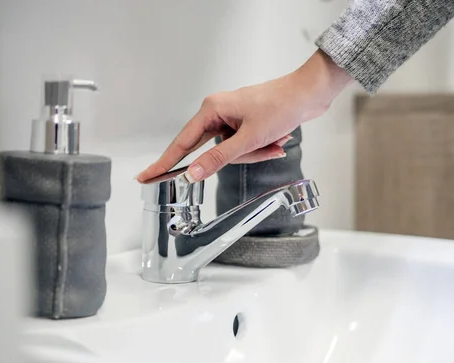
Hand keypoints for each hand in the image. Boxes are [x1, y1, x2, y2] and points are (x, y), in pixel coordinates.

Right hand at [136, 49, 351, 182]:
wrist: (308, 94)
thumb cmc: (281, 106)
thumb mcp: (249, 139)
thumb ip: (219, 158)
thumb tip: (194, 173)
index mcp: (211, 110)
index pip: (181, 143)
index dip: (163, 163)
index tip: (145, 176)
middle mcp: (218, 112)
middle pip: (213, 150)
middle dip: (240, 155)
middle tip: (262, 145)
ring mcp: (232, 119)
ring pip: (232, 152)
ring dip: (255, 152)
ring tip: (275, 139)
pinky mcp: (245, 124)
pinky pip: (244, 147)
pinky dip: (261, 148)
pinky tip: (278, 138)